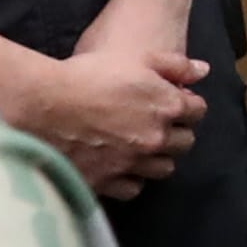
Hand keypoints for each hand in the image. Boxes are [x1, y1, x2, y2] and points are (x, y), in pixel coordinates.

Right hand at [0, 23, 206, 194]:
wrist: (43, 106)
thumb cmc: (87, 76)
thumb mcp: (136, 59)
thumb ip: (175, 66)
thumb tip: (203, 71)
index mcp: (167, 107)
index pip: (197, 111)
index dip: (188, 104)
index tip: (175, 101)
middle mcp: (156, 139)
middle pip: (185, 142)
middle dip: (177, 131)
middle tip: (158, 123)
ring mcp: (134, 164)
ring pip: (164, 168)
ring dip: (157, 157)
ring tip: (141, 146)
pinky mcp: (109, 182)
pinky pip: (134, 188)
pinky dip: (131, 178)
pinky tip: (120, 166)